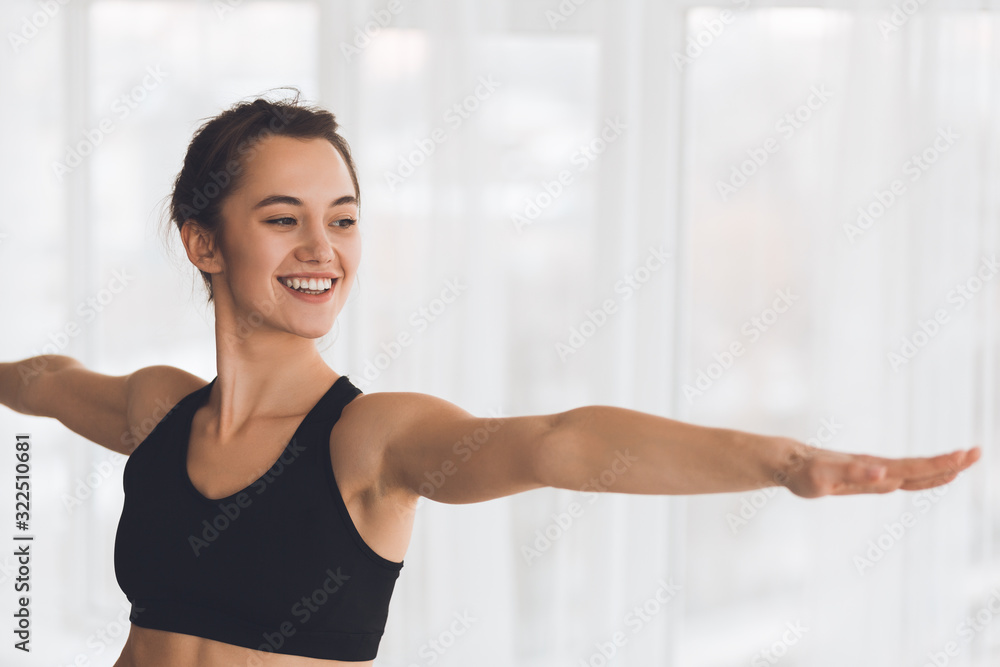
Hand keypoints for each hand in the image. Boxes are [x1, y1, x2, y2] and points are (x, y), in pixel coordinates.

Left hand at [776, 440, 980, 497]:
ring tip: (964, 461)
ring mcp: (873, 470)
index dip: (939, 465)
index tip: (964, 456)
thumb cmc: (804, 474)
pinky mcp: (867, 474)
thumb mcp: (824, 478)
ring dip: (939, 467)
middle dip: (949, 462)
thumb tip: (883, 473)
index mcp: (873, 469)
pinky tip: (931, 474)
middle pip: (919, 466)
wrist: (790, 463)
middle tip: (978, 453)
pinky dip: (920, 474)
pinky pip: (900, 474)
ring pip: (913, 470)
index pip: (914, 468)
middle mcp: (877, 468)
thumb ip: (852, 475)